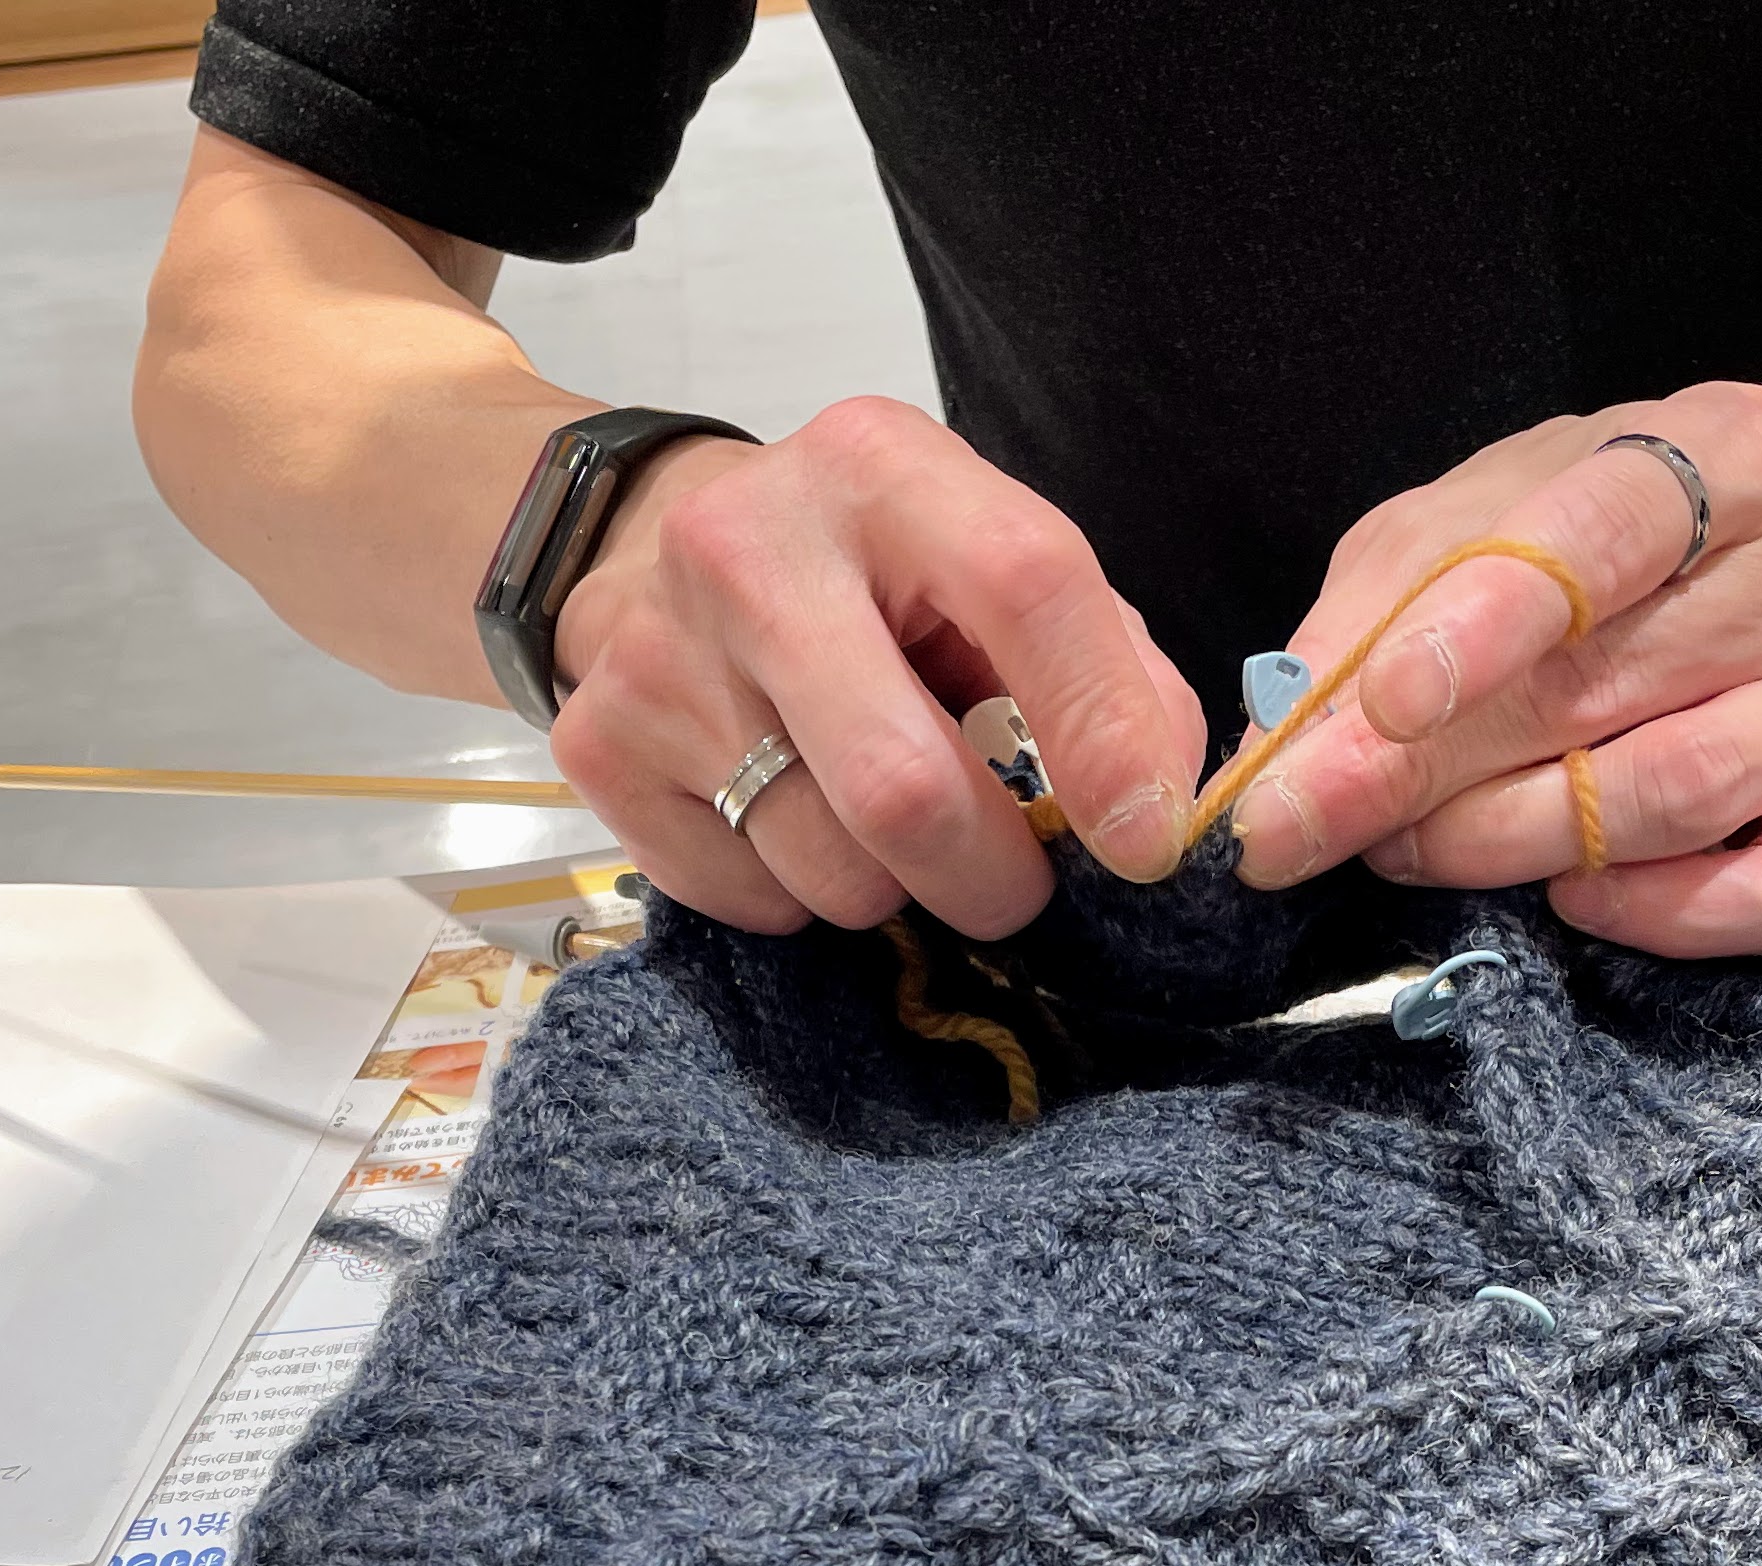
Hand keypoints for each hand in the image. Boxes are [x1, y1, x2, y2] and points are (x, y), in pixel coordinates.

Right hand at [546, 398, 1206, 937]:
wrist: (657, 554)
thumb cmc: (873, 582)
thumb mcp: (993, 576)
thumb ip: (1108, 673)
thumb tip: (1159, 817)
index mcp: (886, 471)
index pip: (1025, 587)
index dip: (1104, 730)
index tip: (1145, 841)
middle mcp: (753, 546)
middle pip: (903, 789)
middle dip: (992, 879)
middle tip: (1015, 888)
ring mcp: (661, 652)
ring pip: (832, 870)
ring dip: (897, 894)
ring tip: (888, 831)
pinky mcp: (602, 747)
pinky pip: (751, 898)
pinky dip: (801, 899)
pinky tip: (794, 822)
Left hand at [1232, 385, 1761, 957]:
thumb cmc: (1617, 534)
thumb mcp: (1497, 509)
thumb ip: (1393, 597)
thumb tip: (1286, 735)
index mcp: (1732, 452)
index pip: (1605, 529)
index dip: (1482, 622)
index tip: (1376, 704)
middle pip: (1602, 691)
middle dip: (1422, 772)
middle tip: (1307, 821)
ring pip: (1665, 802)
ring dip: (1506, 844)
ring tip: (1411, 846)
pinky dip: (1652, 916)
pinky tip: (1574, 891)